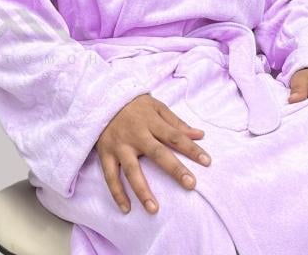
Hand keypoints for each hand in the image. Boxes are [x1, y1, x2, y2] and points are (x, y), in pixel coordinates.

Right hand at [94, 93, 211, 214]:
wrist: (100, 99)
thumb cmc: (134, 105)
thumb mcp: (156, 106)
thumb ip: (177, 122)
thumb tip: (200, 134)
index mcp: (151, 121)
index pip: (175, 136)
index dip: (191, 148)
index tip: (207, 161)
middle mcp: (136, 135)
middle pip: (157, 153)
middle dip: (174, 169)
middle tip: (190, 184)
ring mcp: (119, 146)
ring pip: (132, 170)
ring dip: (142, 190)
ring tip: (154, 209)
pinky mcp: (105, 154)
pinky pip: (110, 176)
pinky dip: (117, 193)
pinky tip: (126, 208)